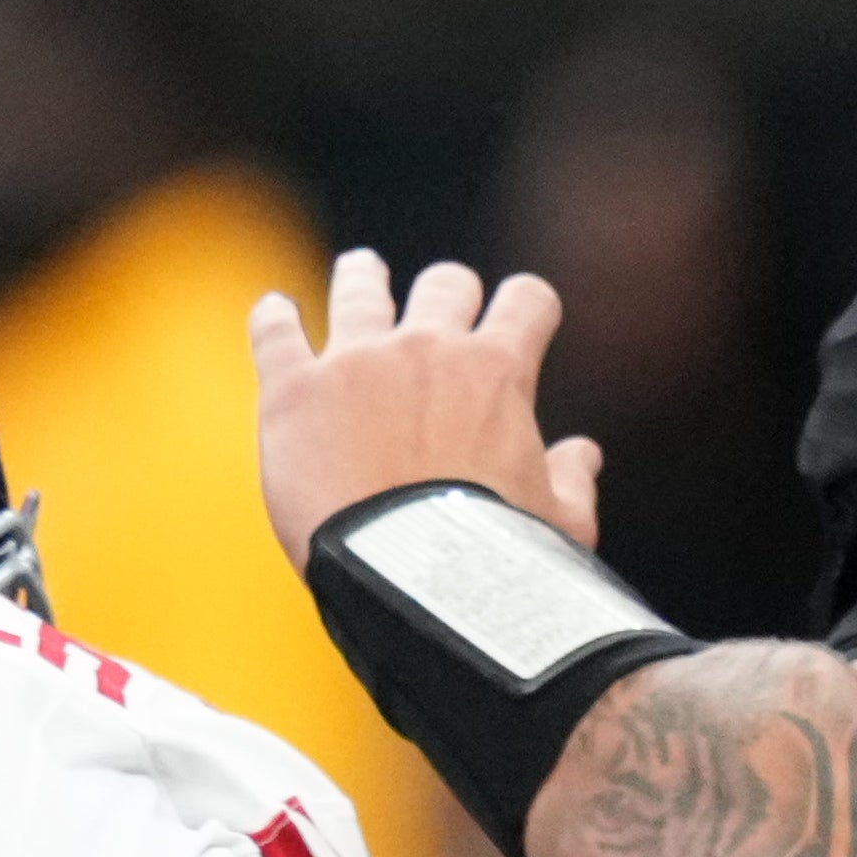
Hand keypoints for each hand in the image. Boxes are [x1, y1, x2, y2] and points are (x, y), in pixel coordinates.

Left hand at [249, 251, 604, 571]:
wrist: (408, 583)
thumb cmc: (495, 563)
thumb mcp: (559, 526)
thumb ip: (571, 481)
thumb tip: (582, 453)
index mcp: (498, 371)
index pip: (527, 300)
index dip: (527, 307)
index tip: (521, 319)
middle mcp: (428, 348)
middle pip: (446, 283)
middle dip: (449, 294)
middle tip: (438, 307)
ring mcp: (356, 361)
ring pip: (360, 286)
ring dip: (363, 278)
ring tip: (361, 273)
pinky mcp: (294, 389)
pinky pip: (275, 330)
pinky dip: (274, 318)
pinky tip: (274, 313)